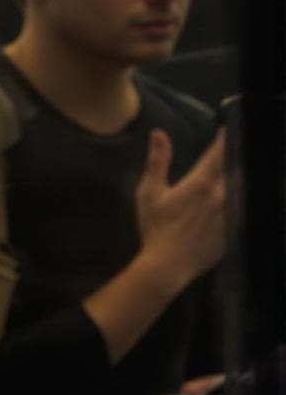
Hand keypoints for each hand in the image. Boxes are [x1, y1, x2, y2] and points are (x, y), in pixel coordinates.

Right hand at [137, 127, 228, 286]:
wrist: (168, 266)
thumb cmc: (155, 228)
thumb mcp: (149, 194)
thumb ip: (157, 162)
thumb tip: (158, 133)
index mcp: (201, 183)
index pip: (220, 152)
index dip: (225, 137)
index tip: (226, 128)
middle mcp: (222, 194)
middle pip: (238, 166)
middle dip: (235, 156)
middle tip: (234, 148)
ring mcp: (233, 211)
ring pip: (244, 185)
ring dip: (239, 176)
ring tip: (235, 172)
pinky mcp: (237, 226)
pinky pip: (245, 205)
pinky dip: (243, 196)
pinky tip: (238, 196)